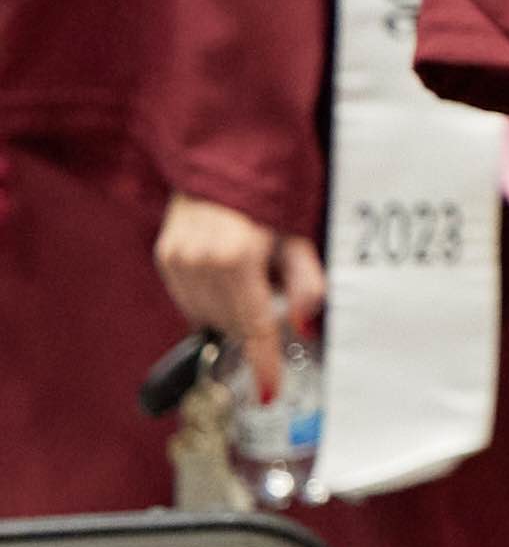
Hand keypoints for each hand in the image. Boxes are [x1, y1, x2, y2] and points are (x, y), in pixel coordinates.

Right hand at [155, 193, 321, 403]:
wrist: (224, 155)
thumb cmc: (271, 193)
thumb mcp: (299, 235)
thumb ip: (305, 284)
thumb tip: (304, 326)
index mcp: (236, 259)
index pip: (253, 327)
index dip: (265, 363)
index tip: (270, 392)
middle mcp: (199, 263)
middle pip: (232, 324)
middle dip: (258, 320)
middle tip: (276, 287)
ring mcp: (176, 260)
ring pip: (208, 316)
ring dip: (234, 309)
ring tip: (252, 270)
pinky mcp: (165, 256)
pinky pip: (191, 298)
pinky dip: (213, 296)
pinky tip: (229, 270)